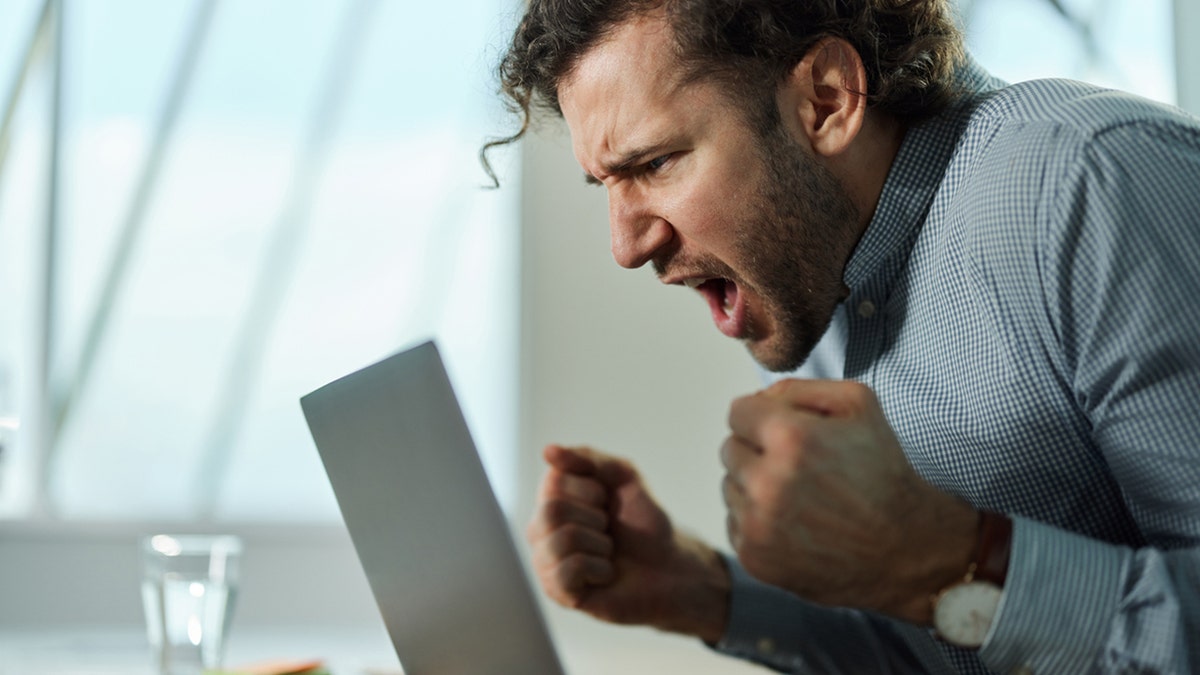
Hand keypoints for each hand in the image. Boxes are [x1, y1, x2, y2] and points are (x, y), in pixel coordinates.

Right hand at [526, 444, 729, 641]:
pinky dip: (600, 569)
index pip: (554, 483)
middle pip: (552, 511)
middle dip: (596, 518)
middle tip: (609, 530)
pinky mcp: (559, 593)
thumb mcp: (622, 475)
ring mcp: (546, 563)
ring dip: (601, 545)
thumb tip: (548, 450)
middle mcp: (540, 531)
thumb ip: (587, 458)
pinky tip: (605, 575)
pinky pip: (570, 571)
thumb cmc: (642, 521)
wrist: (669, 565)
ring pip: (563, 540)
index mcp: (550, 500)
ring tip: (607, 553)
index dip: (592, 491)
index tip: (606, 503)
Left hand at [721, 379, 976, 624]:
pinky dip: (757, 521)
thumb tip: (758, 398)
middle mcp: (766, 482)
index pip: (737, 412)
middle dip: (758, 451)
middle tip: (799, 466)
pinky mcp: (754, 557)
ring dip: (755, 486)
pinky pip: (734, 523)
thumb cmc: (882, 472)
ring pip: (729, 486)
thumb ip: (799, 388)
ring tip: (801, 496)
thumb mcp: (858, 405)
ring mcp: (757, 524)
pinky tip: (795, 523)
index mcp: (789, 438)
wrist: (904, 548)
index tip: (785, 432)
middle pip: (729, 449)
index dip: (764, 418)